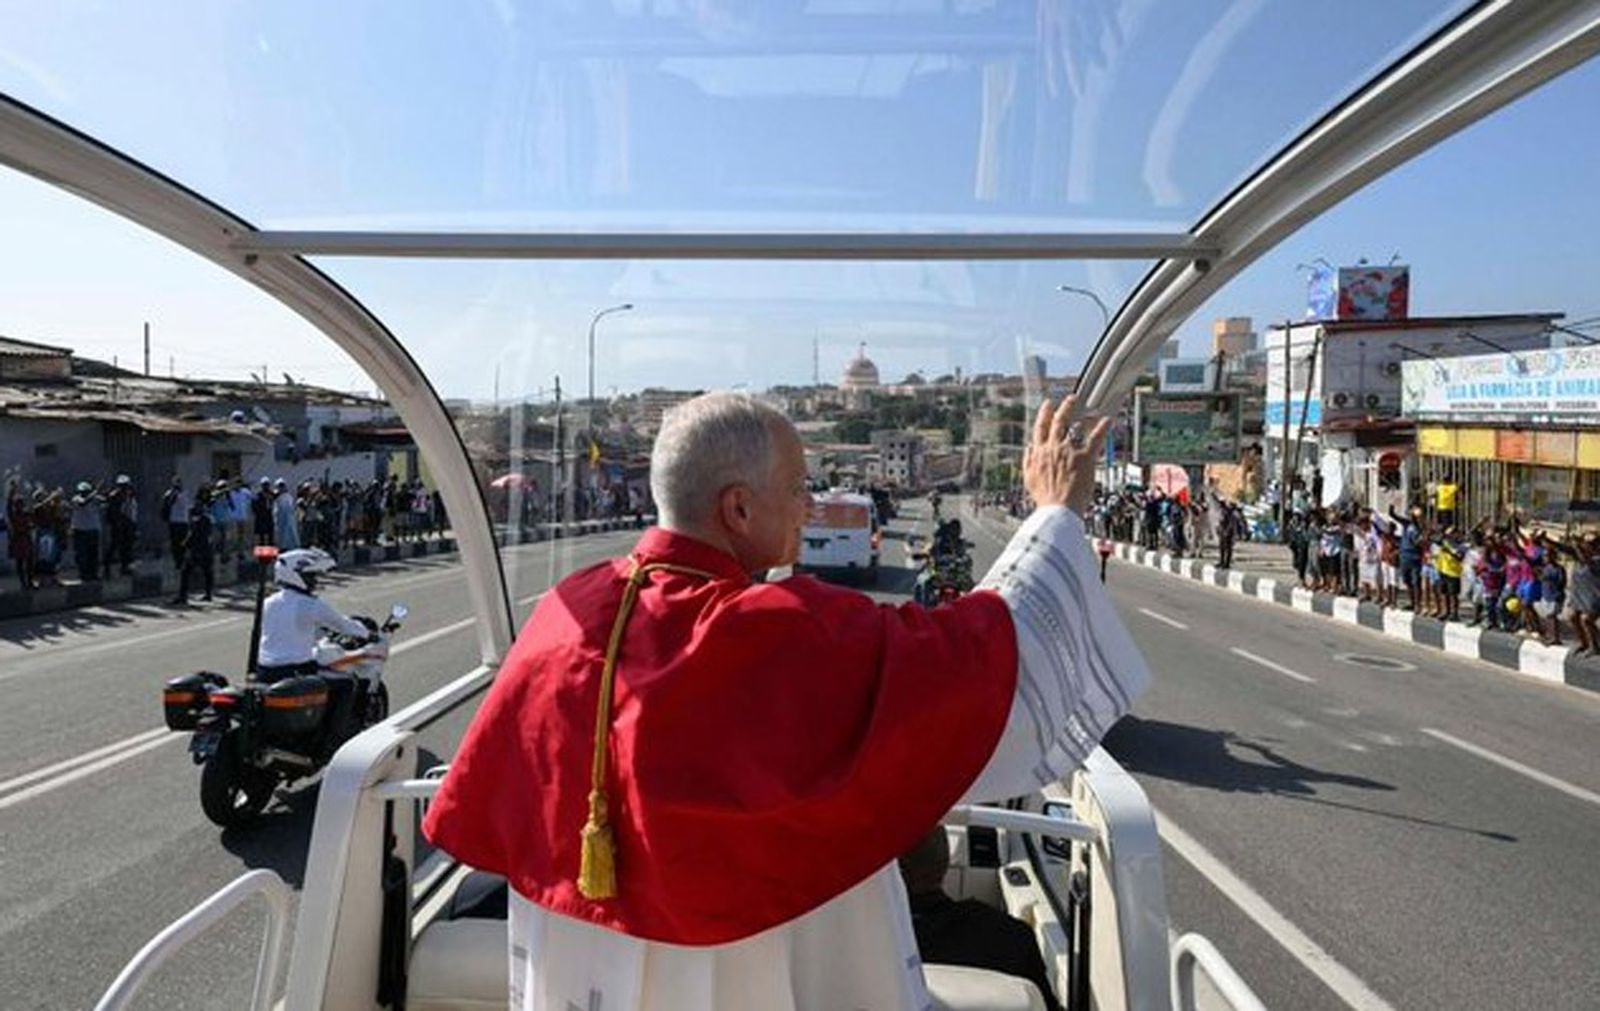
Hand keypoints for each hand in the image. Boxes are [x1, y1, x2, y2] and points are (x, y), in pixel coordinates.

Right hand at [1024, 396, 1109, 517]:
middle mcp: (1053, 448)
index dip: (1044, 414)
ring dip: (1081, 415)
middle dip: (1064, 407)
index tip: (1048, 405)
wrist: (1058, 510)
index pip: (1040, 428)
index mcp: (1039, 453)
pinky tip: (1108, 420)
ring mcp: (1069, 452)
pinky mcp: (1085, 458)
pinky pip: (1095, 438)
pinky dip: (1102, 428)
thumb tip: (1029, 449)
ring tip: (1087, 409)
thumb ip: (1028, 461)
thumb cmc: (1045, 499)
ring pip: (1075, 426)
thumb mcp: (1029, 479)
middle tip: (1070, 399)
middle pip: (1058, 421)